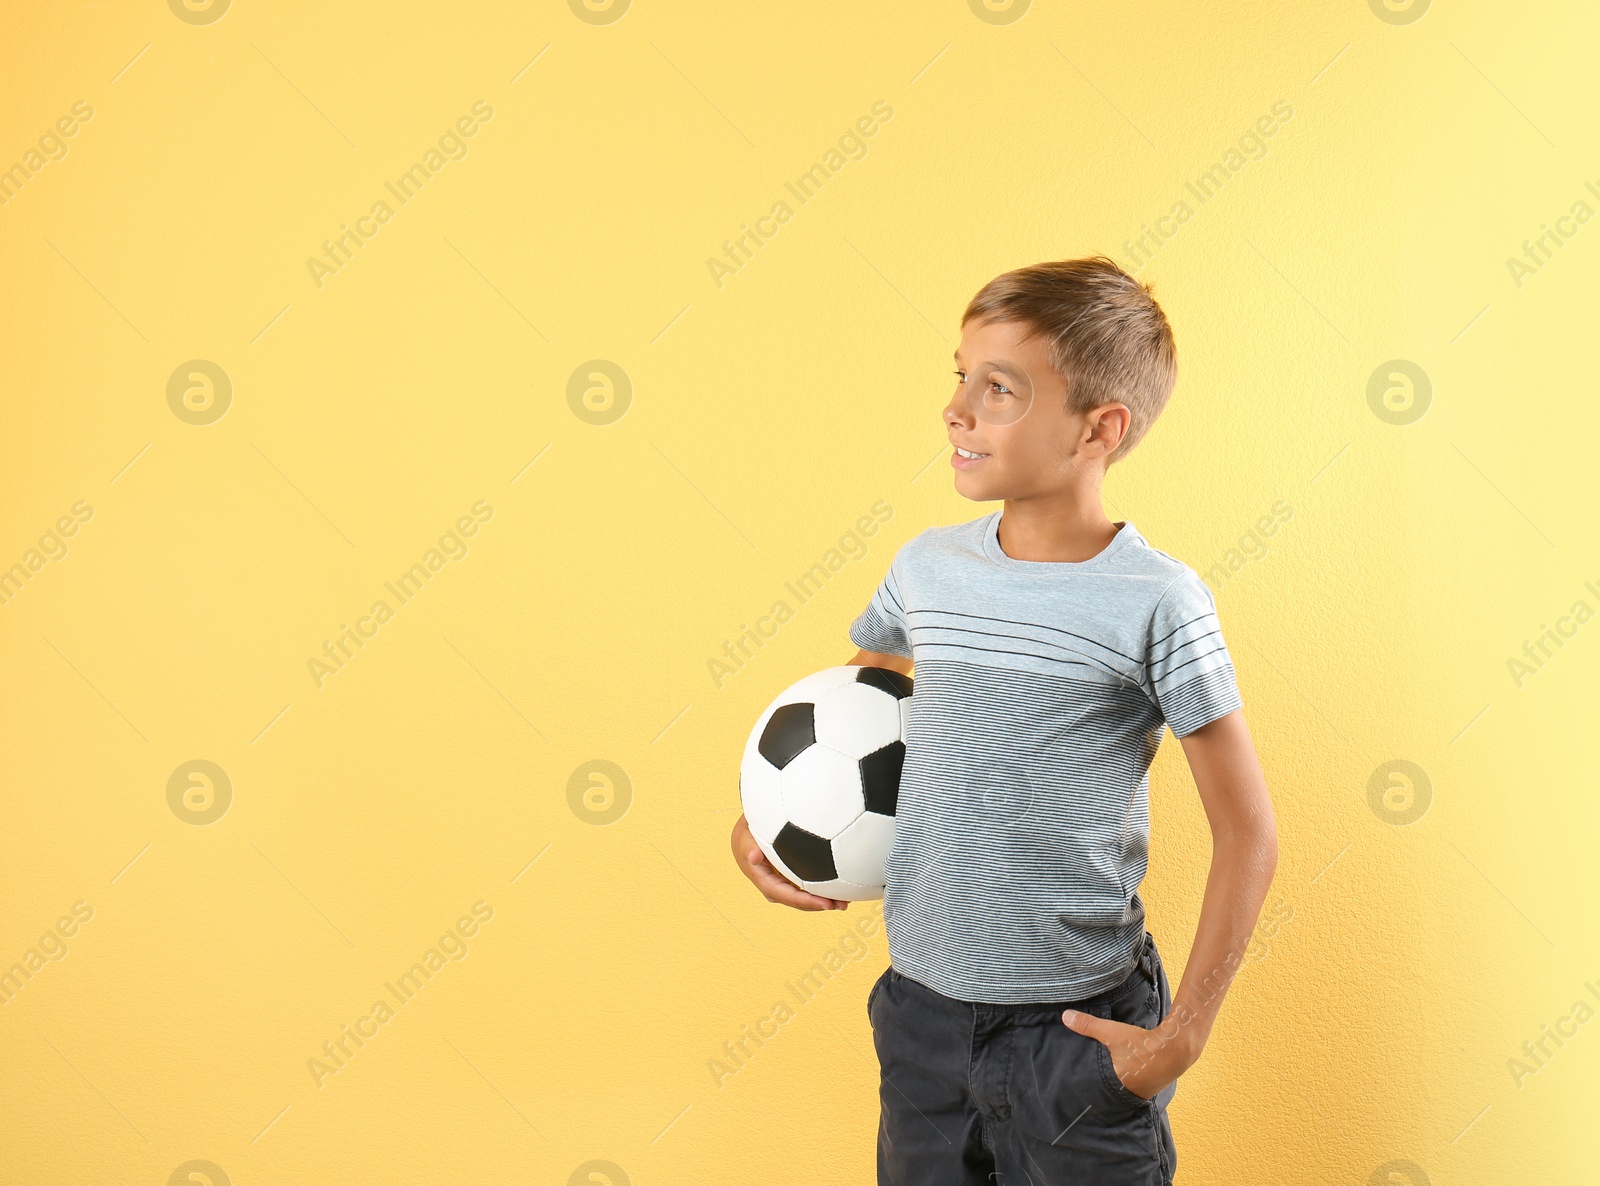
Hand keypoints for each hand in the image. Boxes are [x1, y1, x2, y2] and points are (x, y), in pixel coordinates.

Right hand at [730, 813, 849, 910]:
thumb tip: (754, 857)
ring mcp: (784, 885)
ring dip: (824, 901)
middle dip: (820, 905)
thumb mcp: (745, 837)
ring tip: (846, 901)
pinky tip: (840, 887)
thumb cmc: (747, 835)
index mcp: (765, 882)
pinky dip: (822, 890)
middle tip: (842, 904)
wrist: (746, 837)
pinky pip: (807, 888)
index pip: (787, 896)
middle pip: (800, 902)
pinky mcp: (791, 879)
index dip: (806, 902)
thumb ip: (749, 846)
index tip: (825, 904)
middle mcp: (775, 889)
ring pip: (805, 898)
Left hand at [1060, 1009, 1193, 1100]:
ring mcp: (1140, 1095)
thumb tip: (1065, 1016)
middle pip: (1105, 1092)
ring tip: (1099, 1078)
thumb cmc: (1142, 1044)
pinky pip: (1131, 1088)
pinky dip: (1124, 1082)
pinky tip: (1121, 1075)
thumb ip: (1088, 1025)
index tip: (1072, 1084)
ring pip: (1118, 1090)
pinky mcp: (1148, 1089)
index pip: (1093, 1091)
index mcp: (1116, 1086)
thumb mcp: (1112, 1032)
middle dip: (1096, 1085)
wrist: (1176, 1049)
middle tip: (1081, 1081)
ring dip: (1111, 1084)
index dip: (1083, 1086)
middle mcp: (1127, 1095)